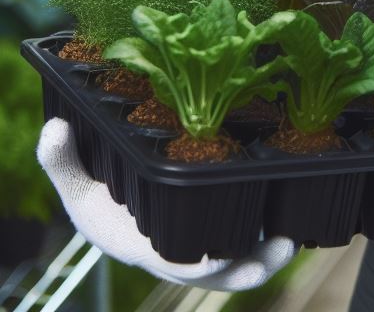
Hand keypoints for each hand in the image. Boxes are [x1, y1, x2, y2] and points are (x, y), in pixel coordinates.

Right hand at [37, 119, 294, 289]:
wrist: (122, 211)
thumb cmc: (102, 202)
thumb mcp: (79, 186)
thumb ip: (64, 162)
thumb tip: (54, 127)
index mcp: (144, 249)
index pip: (173, 263)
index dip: (199, 264)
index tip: (222, 259)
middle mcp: (178, 257)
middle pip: (217, 274)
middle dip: (248, 266)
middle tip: (278, 249)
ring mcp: (202, 253)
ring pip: (238, 266)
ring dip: (267, 257)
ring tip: (291, 240)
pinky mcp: (221, 239)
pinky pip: (247, 248)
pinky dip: (268, 240)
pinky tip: (292, 223)